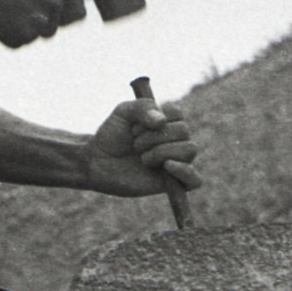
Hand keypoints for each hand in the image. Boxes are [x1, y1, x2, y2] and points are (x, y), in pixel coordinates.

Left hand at [85, 99, 200, 196]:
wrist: (97, 162)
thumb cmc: (111, 136)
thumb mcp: (123, 113)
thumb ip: (143, 107)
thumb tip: (162, 121)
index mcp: (166, 123)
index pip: (177, 114)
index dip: (157, 117)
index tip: (136, 125)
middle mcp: (174, 141)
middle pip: (183, 131)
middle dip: (155, 136)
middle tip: (135, 144)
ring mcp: (175, 162)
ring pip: (189, 150)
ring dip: (162, 151)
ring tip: (143, 158)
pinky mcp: (171, 183)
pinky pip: (195, 181)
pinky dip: (185, 171)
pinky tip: (167, 166)